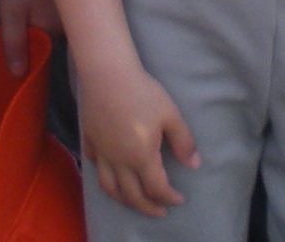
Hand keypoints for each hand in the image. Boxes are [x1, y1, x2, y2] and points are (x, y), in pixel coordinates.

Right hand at [78, 54, 196, 216]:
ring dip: (124, 200)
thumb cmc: (142, 92)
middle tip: (160, 211)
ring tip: (134, 201)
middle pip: (132, 196)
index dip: (169, 198)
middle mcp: (119, 161)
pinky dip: (105, 176)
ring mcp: (102, 153)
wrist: (107, 73)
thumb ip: (183, 142)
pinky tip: (111, 173)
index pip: (156, 188)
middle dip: (148, 207)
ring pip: (110, 188)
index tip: (179, 199)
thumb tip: (194, 164)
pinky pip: (96, 167)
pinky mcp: (90, 141)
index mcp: (141, 157)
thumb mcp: (171, 115)